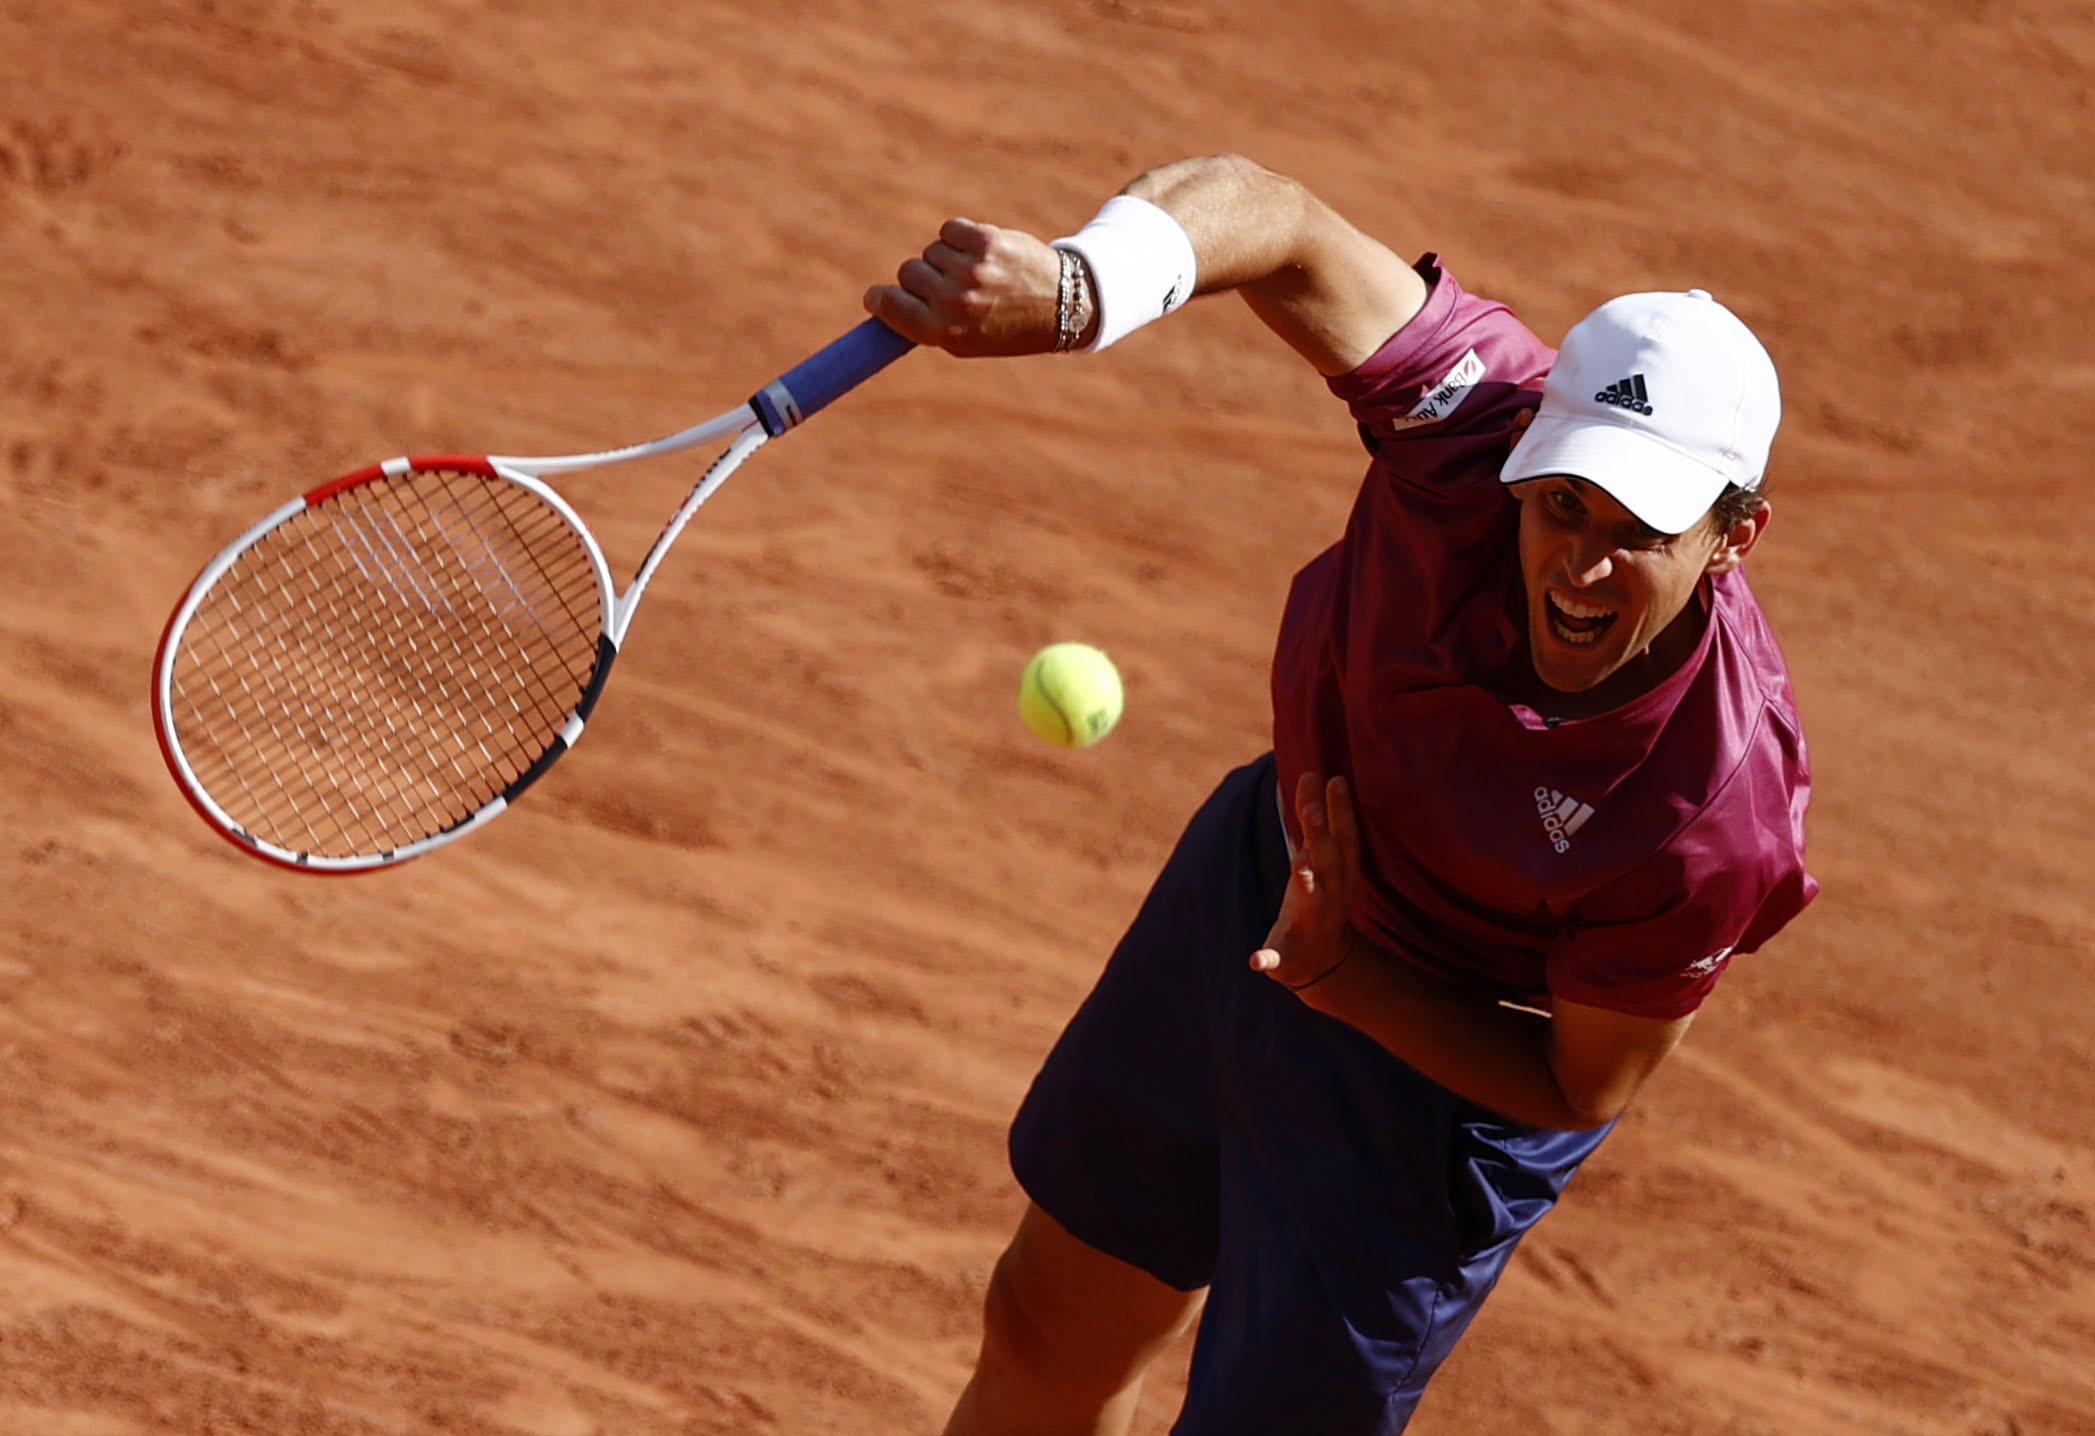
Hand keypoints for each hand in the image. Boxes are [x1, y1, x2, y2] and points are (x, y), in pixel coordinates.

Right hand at [863, 218, 1063, 356]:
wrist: (1061, 305)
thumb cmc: (1005, 327)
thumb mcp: (965, 341)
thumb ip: (924, 324)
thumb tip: (879, 306)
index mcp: (947, 332)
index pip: (890, 306)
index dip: (879, 299)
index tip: (877, 297)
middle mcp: (957, 302)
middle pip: (908, 272)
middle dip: (922, 278)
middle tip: (949, 287)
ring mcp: (972, 270)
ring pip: (931, 250)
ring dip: (946, 258)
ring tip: (976, 273)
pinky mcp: (986, 241)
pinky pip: (949, 230)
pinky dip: (959, 238)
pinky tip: (981, 253)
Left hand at [1251, 771, 1360, 991]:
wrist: (1323, 965)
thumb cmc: (1320, 897)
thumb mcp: (1318, 859)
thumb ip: (1312, 819)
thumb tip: (1311, 773)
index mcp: (1340, 875)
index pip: (1345, 838)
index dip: (1342, 810)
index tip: (1336, 779)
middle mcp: (1332, 897)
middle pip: (1328, 862)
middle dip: (1320, 835)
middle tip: (1311, 808)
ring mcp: (1312, 926)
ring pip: (1312, 901)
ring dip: (1306, 880)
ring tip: (1298, 860)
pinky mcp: (1289, 955)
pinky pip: (1279, 958)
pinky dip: (1267, 959)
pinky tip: (1254, 961)